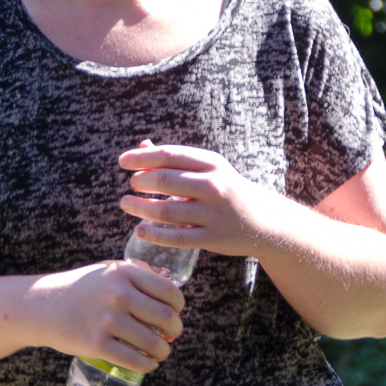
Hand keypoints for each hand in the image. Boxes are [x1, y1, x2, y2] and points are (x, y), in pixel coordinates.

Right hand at [30, 258, 184, 373]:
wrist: (41, 307)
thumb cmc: (80, 289)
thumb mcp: (107, 270)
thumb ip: (137, 274)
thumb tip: (169, 292)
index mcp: (124, 273)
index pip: (169, 292)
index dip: (178, 307)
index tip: (175, 313)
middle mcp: (118, 294)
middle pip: (167, 318)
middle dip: (175, 330)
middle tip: (171, 335)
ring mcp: (107, 320)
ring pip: (154, 343)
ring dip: (163, 351)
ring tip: (161, 352)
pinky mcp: (96, 344)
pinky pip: (135, 360)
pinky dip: (148, 365)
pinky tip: (149, 364)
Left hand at [119, 143, 278, 256]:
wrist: (262, 220)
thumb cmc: (226, 190)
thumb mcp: (209, 169)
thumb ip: (176, 159)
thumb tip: (142, 146)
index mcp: (211, 163)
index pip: (169, 155)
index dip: (141, 157)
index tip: (123, 162)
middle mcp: (213, 186)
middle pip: (164, 180)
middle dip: (140, 182)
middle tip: (132, 185)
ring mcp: (213, 213)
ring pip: (165, 211)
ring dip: (139, 207)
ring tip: (126, 204)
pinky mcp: (212, 238)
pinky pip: (176, 238)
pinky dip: (153, 234)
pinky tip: (139, 230)